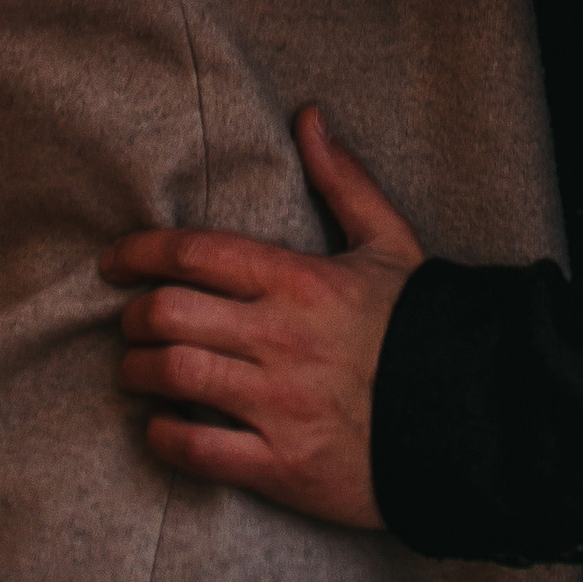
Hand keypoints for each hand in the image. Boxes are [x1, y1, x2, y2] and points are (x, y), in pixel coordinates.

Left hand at [101, 108, 421, 529]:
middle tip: (130, 321)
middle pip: (170, 313)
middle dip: (135, 316)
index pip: (197, 253)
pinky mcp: (282, 464)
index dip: (142, 252)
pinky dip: (165, 437)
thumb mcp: (388, 242)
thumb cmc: (421, 327)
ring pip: (175, 376)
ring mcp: (279, 404)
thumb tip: (309, 117)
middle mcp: (280, 338)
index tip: (113, 261)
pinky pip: (200, 449)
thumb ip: (342, 179)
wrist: (469, 416)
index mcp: (300, 280)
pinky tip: (159, 426)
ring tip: (135, 370)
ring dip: (139, 372)